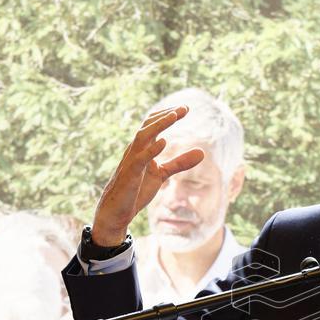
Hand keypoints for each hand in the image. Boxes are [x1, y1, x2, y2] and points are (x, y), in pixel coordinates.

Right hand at [91, 106, 204, 245]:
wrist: (117, 211)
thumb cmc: (136, 190)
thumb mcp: (161, 175)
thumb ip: (180, 163)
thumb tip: (202, 153)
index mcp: (142, 148)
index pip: (153, 125)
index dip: (168, 115)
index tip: (186, 109)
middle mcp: (135, 150)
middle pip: (148, 125)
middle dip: (166, 115)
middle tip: (185, 108)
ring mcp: (131, 161)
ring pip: (142, 136)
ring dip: (158, 125)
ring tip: (174, 116)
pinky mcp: (130, 175)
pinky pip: (139, 159)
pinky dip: (151, 150)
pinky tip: (163, 142)